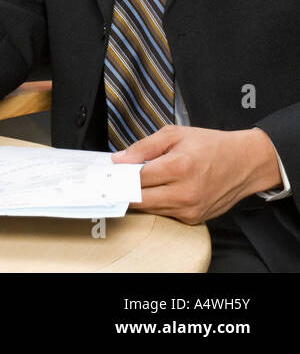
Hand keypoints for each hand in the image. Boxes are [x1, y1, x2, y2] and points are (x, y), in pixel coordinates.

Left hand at [112, 125, 283, 223]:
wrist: (245, 162)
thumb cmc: (211, 146)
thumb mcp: (174, 134)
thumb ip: (143, 147)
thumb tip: (119, 160)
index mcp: (179, 167)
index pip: (136, 178)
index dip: (119, 175)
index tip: (107, 173)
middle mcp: (185, 192)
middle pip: (139, 198)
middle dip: (125, 189)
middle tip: (115, 180)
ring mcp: (191, 208)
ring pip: (150, 208)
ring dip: (140, 197)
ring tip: (137, 182)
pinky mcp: (194, 218)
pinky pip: (164, 213)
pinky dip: (156, 203)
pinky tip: (158, 190)